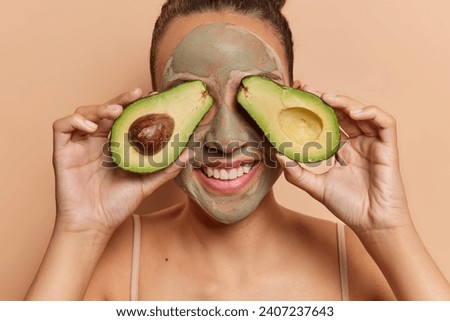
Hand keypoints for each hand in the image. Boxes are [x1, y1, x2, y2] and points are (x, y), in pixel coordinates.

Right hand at [52, 88, 189, 234]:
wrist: (93, 226)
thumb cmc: (117, 206)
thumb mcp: (146, 184)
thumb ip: (166, 168)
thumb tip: (189, 152)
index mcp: (116, 145)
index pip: (126, 117)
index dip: (137, 105)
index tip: (155, 97)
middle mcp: (98, 141)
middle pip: (107, 110)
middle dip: (121, 99)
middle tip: (137, 94)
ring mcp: (80, 144)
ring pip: (86, 113)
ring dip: (100, 108)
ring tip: (116, 112)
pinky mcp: (62, 151)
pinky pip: (62, 126)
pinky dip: (74, 120)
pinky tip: (91, 127)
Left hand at [276, 83, 411, 233]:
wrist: (370, 223)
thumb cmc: (347, 206)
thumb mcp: (315, 186)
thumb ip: (296, 171)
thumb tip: (276, 153)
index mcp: (341, 149)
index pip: (328, 122)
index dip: (316, 109)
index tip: (299, 97)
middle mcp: (357, 143)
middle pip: (342, 113)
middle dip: (326, 100)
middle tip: (308, 90)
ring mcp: (373, 143)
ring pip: (362, 113)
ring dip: (345, 102)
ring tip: (327, 98)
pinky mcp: (388, 147)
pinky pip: (385, 122)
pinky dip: (371, 113)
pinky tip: (353, 113)